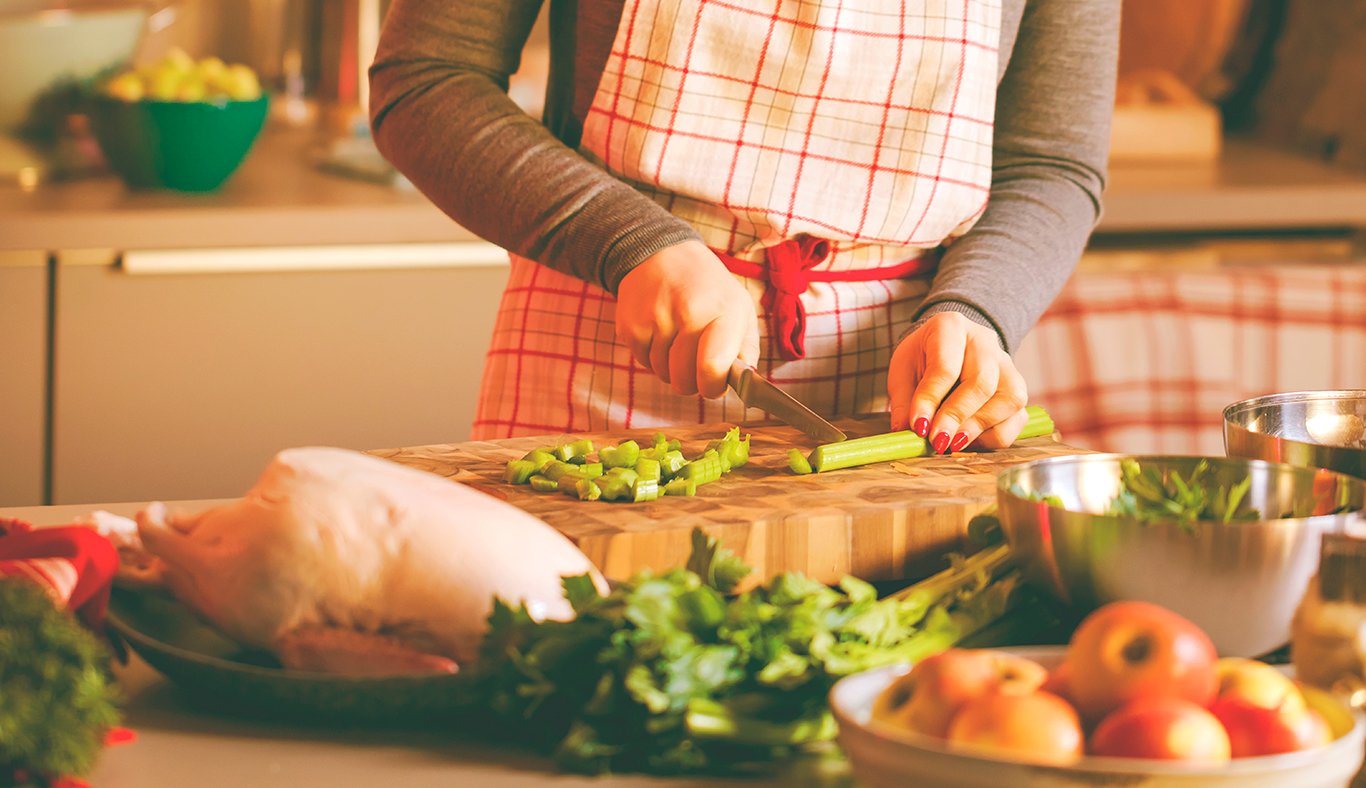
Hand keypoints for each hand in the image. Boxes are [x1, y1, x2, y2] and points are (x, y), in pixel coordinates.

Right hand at [615, 241, 759, 397]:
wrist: (661, 253)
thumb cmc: (707, 288)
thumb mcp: (739, 308)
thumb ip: (746, 349)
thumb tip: (746, 383)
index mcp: (725, 310)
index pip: (713, 368)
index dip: (712, 386)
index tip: (714, 383)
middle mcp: (689, 311)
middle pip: (685, 379)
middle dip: (691, 381)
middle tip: (695, 363)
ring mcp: (656, 317)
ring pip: (663, 374)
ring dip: (670, 367)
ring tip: (677, 338)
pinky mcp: (631, 324)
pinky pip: (643, 362)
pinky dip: (652, 356)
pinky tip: (659, 331)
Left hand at [887, 312, 1028, 451]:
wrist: (948, 349)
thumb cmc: (923, 359)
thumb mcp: (902, 373)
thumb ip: (904, 404)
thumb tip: (907, 435)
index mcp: (950, 327)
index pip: (945, 367)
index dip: (931, 400)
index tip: (919, 427)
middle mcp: (985, 342)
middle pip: (982, 382)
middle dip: (958, 417)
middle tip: (938, 442)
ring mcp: (1007, 363)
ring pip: (1009, 399)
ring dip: (980, 428)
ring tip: (953, 444)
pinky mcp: (1017, 388)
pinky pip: (1018, 417)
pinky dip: (995, 436)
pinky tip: (970, 441)